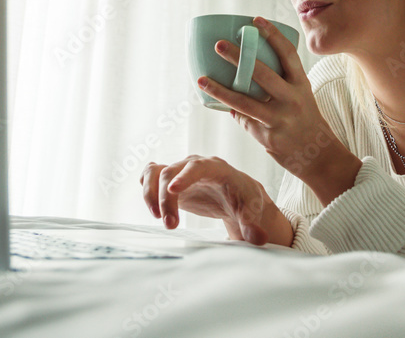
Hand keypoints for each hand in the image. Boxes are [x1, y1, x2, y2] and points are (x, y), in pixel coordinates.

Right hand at [139, 155, 292, 245]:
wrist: (236, 195)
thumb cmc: (244, 198)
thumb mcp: (251, 209)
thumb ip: (252, 224)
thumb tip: (259, 239)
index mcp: (216, 167)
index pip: (197, 166)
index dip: (185, 176)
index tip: (174, 190)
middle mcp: (194, 165)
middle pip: (171, 172)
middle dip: (166, 199)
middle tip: (170, 225)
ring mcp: (180, 171)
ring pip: (154, 172)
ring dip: (150, 194)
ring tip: (156, 217)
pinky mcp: (170, 182)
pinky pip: (149, 176)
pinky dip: (146, 189)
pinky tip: (153, 209)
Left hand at [197, 16, 361, 204]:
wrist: (319, 155)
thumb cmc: (306, 119)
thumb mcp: (300, 95)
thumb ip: (280, 82)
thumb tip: (247, 70)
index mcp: (301, 84)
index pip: (287, 54)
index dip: (272, 34)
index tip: (255, 19)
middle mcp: (292, 99)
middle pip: (262, 74)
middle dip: (238, 57)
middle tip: (219, 45)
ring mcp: (279, 119)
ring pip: (243, 103)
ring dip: (220, 90)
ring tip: (202, 79)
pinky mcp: (267, 136)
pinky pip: (243, 120)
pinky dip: (231, 111)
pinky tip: (217, 103)